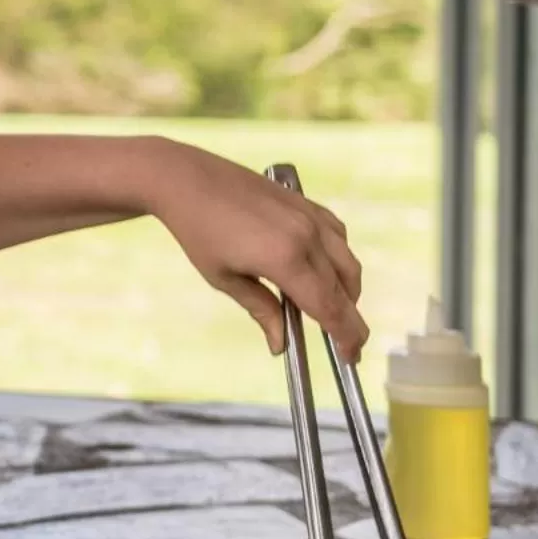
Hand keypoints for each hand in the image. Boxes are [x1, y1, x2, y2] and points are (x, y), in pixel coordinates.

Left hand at [138, 140, 367, 360]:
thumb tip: (280, 345)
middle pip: (342, 288)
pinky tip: (329, 271)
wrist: (186, 179)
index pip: (327, 307)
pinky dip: (341, 259)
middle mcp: (306, 236)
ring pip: (346, 261)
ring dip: (348, 291)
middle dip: (350, 321)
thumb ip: (260, 310)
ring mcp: (309, 215)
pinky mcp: (305, 202)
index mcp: (285, 259)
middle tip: (350, 346)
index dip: (344, 335)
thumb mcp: (224, 279)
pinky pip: (337, 236)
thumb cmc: (198, 231)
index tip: (351, 358)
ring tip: (338, 313)